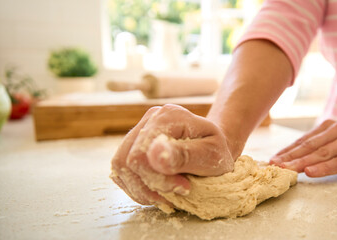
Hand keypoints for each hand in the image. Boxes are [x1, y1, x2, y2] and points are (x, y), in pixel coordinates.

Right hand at [110, 104, 233, 204]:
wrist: (214, 148)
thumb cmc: (217, 152)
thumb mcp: (211, 155)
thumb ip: (184, 155)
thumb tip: (154, 155)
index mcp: (169, 116)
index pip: (141, 154)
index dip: (156, 178)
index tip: (183, 186)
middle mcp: (150, 118)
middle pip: (126, 161)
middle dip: (150, 185)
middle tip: (179, 191)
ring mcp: (139, 130)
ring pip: (120, 167)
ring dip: (142, 189)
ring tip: (168, 194)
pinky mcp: (133, 145)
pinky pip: (122, 171)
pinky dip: (138, 187)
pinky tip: (158, 189)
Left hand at [270, 120, 336, 176]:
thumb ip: (319, 146)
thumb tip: (291, 157)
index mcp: (329, 126)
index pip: (303, 140)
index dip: (286, 151)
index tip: (271, 160)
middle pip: (310, 146)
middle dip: (290, 157)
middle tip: (274, 166)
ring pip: (323, 153)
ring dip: (303, 162)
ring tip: (287, 170)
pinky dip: (325, 167)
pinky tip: (312, 172)